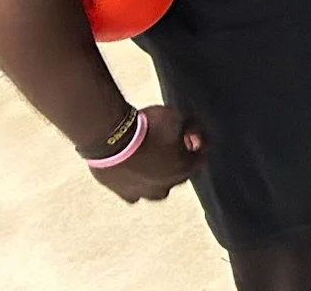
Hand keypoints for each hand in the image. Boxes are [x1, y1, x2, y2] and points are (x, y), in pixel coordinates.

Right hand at [90, 105, 204, 202]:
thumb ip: (189, 126)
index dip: (198, 142)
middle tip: (169, 141)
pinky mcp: (123, 193)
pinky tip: (133, 164)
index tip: (191, 132)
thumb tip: (192, 129)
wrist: (110, 139)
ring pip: (155, 185)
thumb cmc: (145, 128)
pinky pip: (134, 188)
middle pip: (178, 173)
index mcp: (183, 169)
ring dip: (156, 171)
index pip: (199, 157)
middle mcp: (165, 186)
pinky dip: (136, 178)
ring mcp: (143, 193)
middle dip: (177, 157)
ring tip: (149, 153)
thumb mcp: (176, 117)